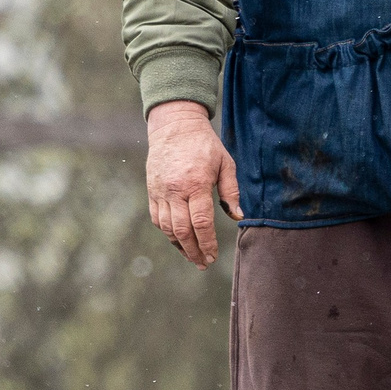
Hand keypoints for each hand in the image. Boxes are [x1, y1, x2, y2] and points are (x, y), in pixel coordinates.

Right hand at [145, 101, 241, 267]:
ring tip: (193, 257)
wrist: (174, 126)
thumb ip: (231, 191)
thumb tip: (238, 216)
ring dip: (180, 246)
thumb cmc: (204, 144)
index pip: (201, 222)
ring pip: (167, 227)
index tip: (214, 256)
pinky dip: (167, 233)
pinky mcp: (152, 190)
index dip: (208, 243)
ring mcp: (161, 191)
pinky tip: (178, 241)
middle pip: (182, 230)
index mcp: (196, 184)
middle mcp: (175, 190)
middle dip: (194, 251)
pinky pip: (157, 218)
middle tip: (204, 263)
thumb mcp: (225, 163)